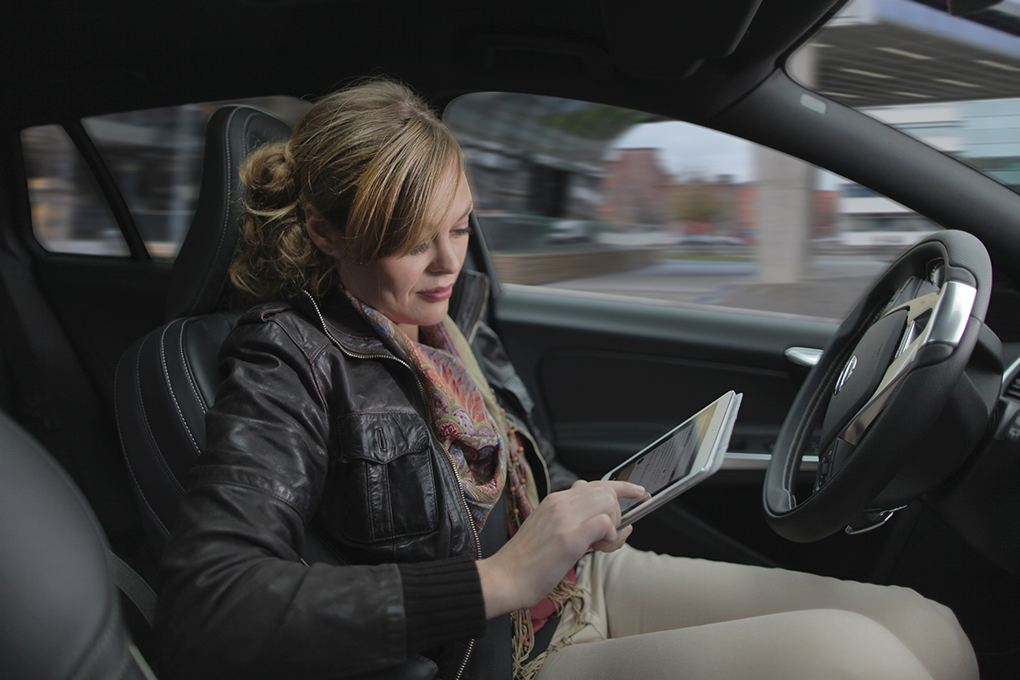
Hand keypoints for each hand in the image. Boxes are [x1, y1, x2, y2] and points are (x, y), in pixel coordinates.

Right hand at [476, 479, 644, 618]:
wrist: (505, 578)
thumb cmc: (527, 561)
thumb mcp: (548, 529)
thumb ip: (573, 518)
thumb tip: (604, 517)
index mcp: (555, 500)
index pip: (597, 484)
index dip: (622, 487)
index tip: (639, 492)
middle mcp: (560, 503)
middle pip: (608, 491)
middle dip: (618, 514)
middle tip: (606, 537)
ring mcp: (565, 518)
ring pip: (610, 504)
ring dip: (614, 526)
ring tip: (598, 546)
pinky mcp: (570, 537)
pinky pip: (607, 524)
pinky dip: (610, 538)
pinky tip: (596, 549)